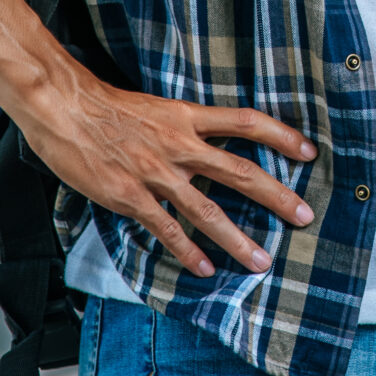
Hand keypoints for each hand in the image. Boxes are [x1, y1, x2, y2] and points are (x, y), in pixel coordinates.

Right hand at [17, 73, 316, 278]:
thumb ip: (184, 125)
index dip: (281, 135)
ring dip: (237, 240)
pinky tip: (204, 269)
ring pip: (208, 210)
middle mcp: (179, 144)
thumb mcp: (157, 107)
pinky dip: (188, 252)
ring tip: (260, 261)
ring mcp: (156, 173)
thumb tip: (209, 142)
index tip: (309, 151)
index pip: (246, 122)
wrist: (65, 108)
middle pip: (240, 171)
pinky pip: (167, 229)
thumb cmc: (106, 106)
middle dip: (276, 196)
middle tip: (304, 215)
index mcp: (187, 116)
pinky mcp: (131, 196)